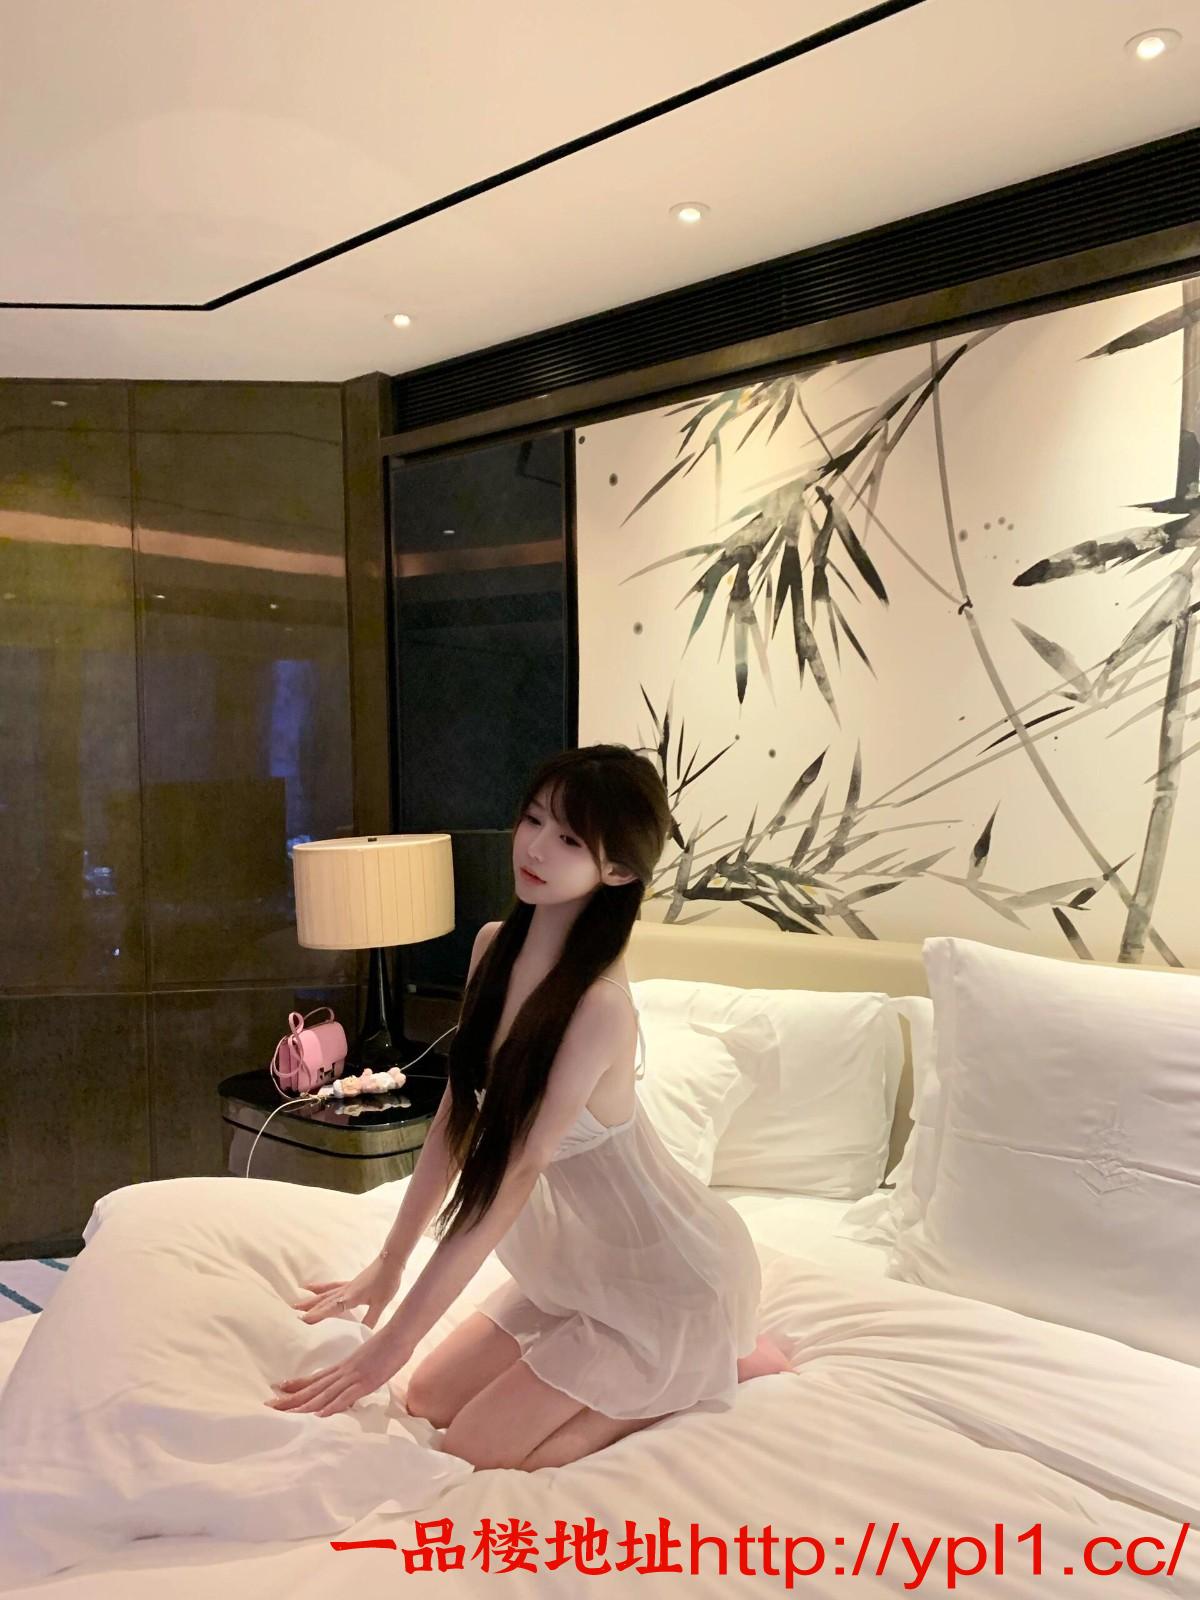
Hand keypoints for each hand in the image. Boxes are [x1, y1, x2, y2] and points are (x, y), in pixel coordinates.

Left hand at [267, 1322, 414, 1416]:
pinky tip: (319, 1416)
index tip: (278, 1389)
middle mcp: (343, 1372)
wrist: (399, 1333)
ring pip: (324, 1394)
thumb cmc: (388, 1345)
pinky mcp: (365, 1383)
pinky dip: (332, 1407)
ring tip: (286, 1414)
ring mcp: (353, 1377)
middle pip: (313, 1388)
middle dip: (291, 1399)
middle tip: (269, 1406)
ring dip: (304, 1406)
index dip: (296, 1384)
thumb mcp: (368, 1359)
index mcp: (343, 1366)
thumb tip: (350, 1382)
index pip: (315, 1377)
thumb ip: (356, 1371)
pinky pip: (346, 1397)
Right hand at [290, 1251, 404, 1330]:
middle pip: (324, 1301)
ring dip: (310, 1300)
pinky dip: (319, 1287)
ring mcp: (345, 1286)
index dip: (319, 1314)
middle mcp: (345, 1291)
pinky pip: (330, 1286)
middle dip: (309, 1309)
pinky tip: (309, 1287)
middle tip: (292, 1317)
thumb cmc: (387, 1281)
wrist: (391, 1260)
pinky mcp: (349, 1283)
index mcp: (352, 1297)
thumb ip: (371, 1319)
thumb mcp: (381, 1303)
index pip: (333, 1308)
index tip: (304, 1320)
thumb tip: (363, 1336)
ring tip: (294, 1304)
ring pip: (324, 1294)